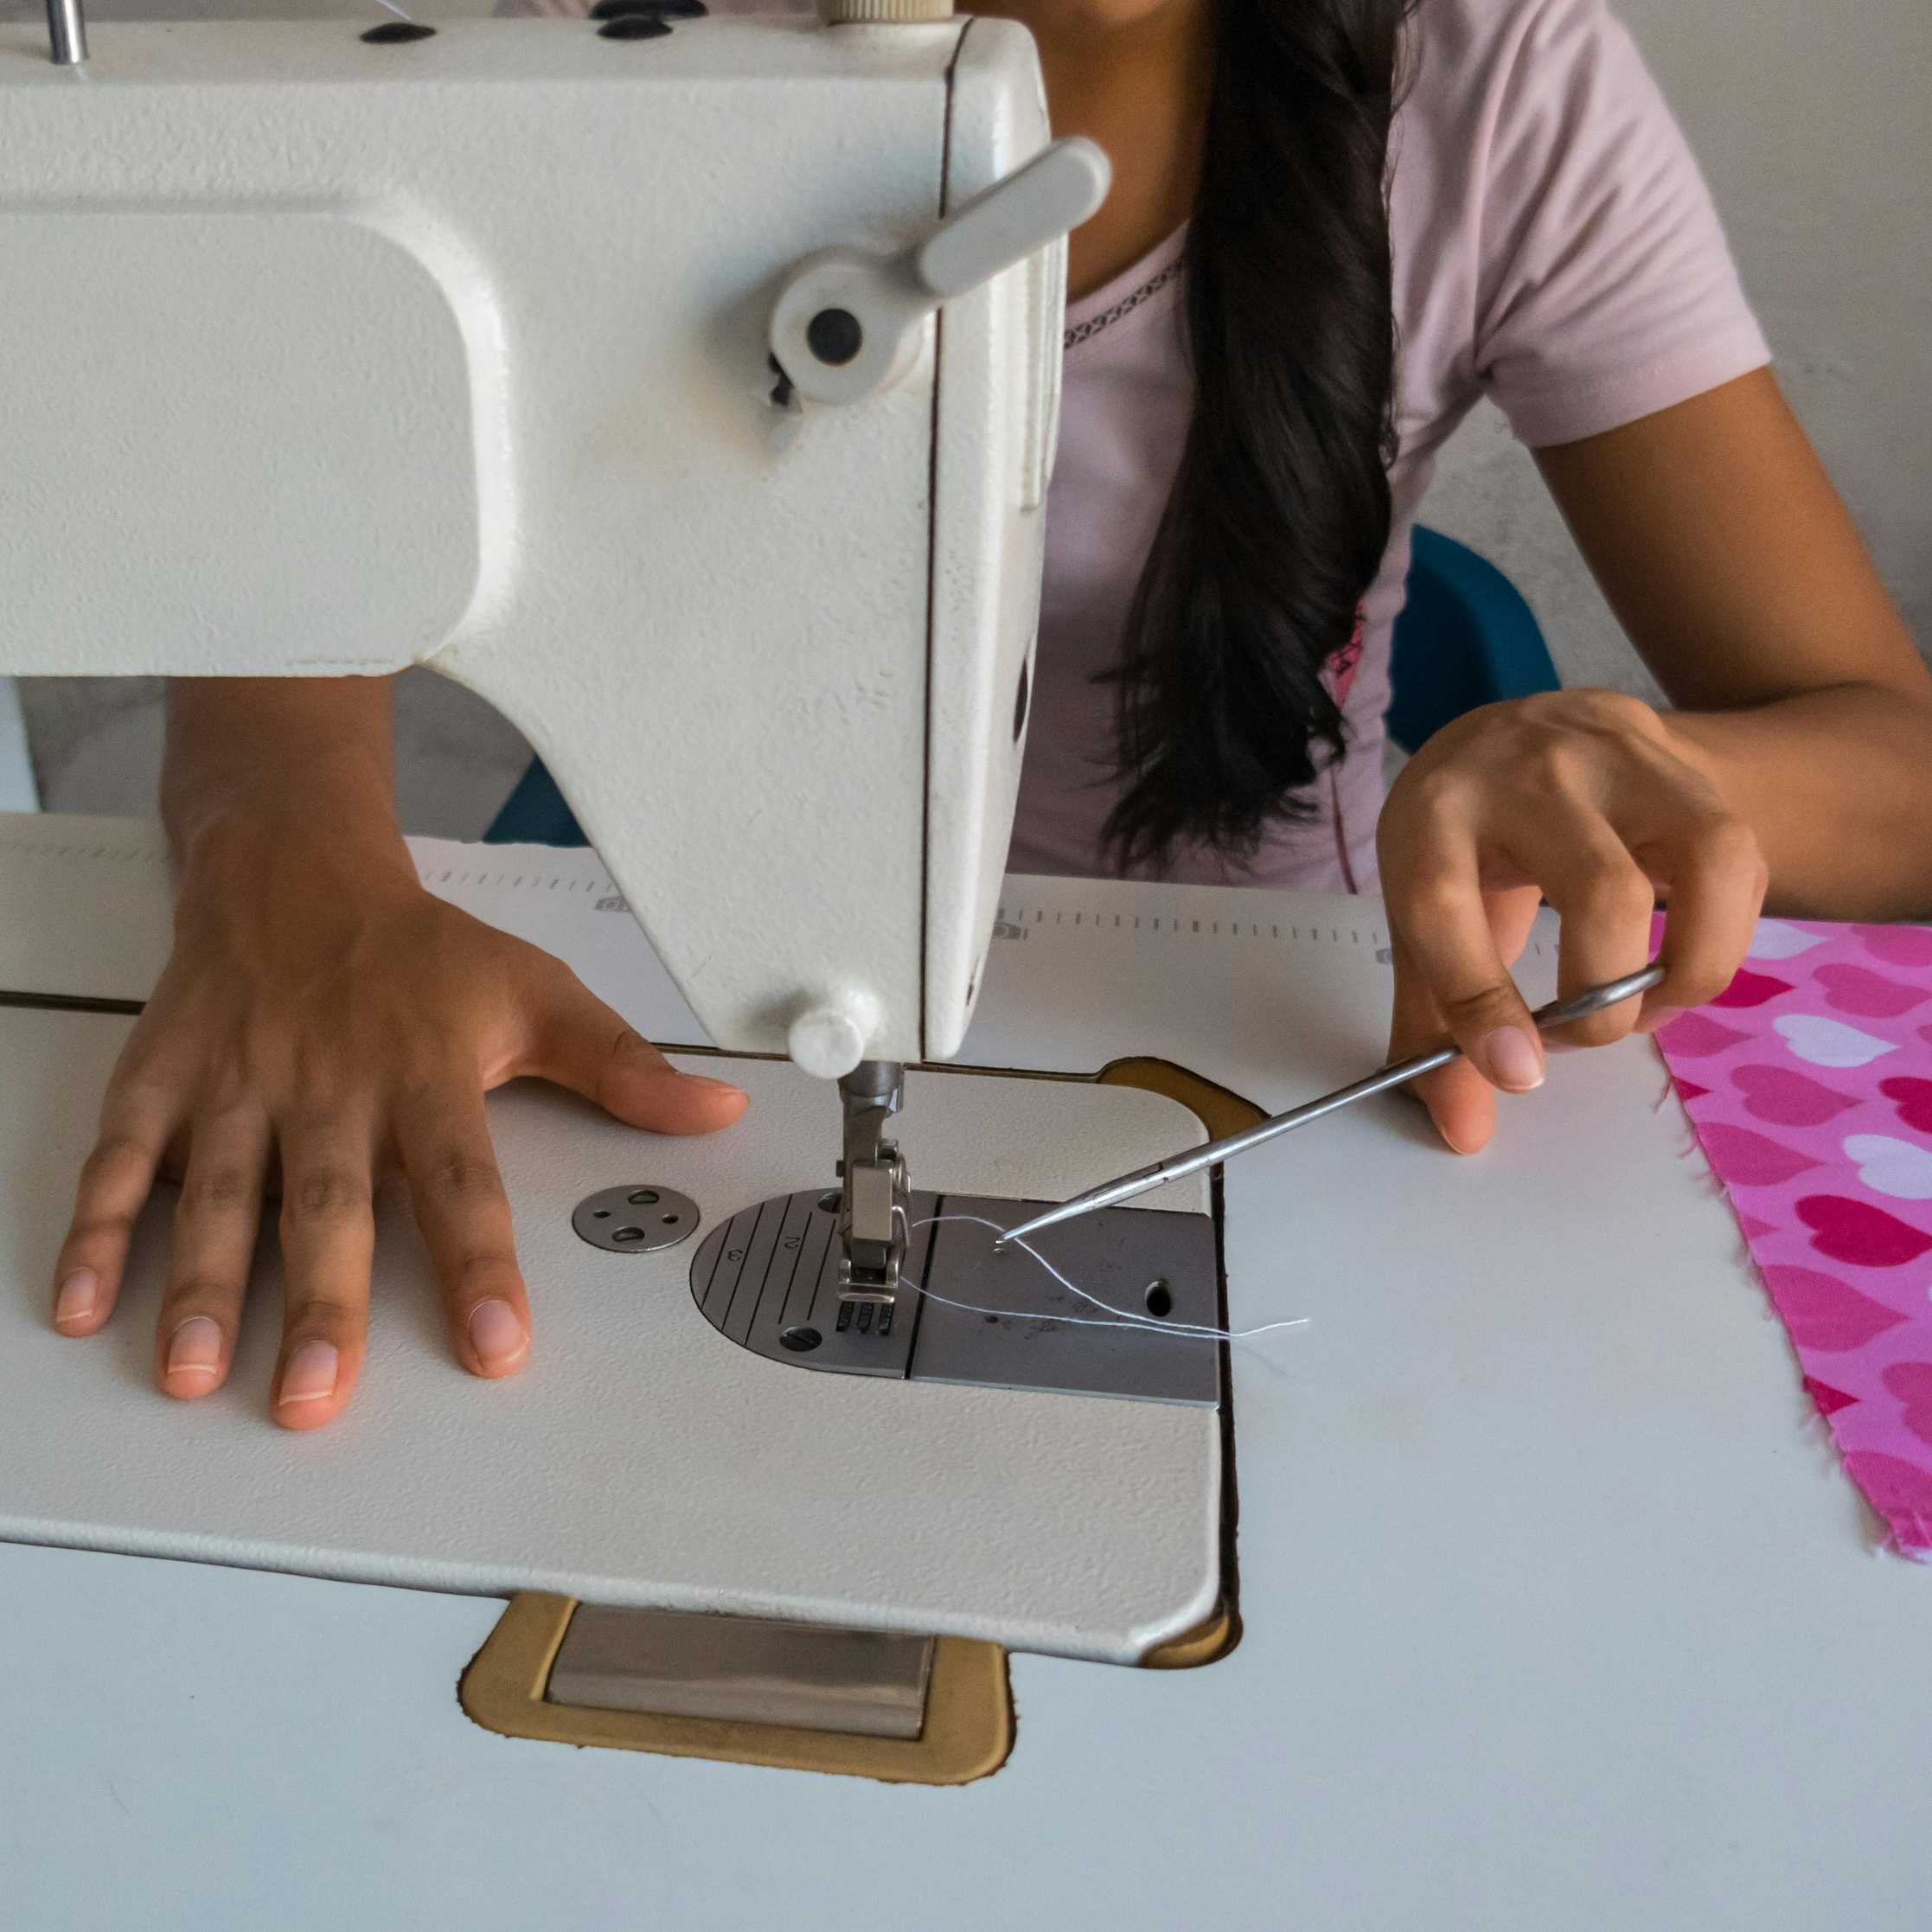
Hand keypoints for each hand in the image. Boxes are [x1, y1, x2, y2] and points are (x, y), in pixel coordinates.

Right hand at [48, 814, 746, 1427]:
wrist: (296, 870)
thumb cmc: (423, 953)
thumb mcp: (537, 994)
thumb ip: (623, 1069)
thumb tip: (719, 1113)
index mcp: (426, 1069)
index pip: (462, 1180)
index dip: (480, 1264)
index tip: (497, 1347)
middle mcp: (328, 1082)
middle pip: (326, 1202)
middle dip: (316, 1302)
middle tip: (312, 1398)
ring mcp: (237, 1081)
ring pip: (215, 1190)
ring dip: (198, 1284)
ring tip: (188, 1374)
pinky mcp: (164, 1076)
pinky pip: (121, 1155)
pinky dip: (96, 1227)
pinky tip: (79, 1305)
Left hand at [1376, 689, 1766, 1152]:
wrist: (1517, 733)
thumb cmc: (1464, 841)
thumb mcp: (1423, 915)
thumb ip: (1436, 1024)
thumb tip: (1464, 1132)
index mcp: (1435, 815)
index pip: (1446, 905)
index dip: (1480, 1001)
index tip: (1520, 1074)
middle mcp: (1529, 773)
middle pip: (1603, 890)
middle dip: (1608, 994)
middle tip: (1583, 1036)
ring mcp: (1620, 757)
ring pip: (1709, 857)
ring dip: (1696, 961)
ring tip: (1650, 1004)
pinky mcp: (1688, 765)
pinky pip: (1743, 860)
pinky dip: (1725, 929)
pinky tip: (1679, 950)